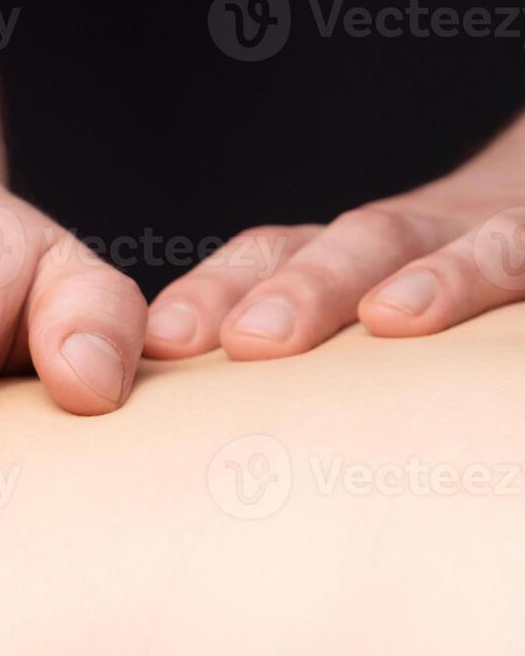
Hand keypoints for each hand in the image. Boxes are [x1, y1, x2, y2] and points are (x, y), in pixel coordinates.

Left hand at [145, 116, 524, 360]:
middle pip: (355, 244)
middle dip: (303, 287)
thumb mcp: (360, 312)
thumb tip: (186, 424)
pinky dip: (504, 270)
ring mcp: (488, 231)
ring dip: (427, 276)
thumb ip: (294, 360)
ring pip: (462, 243)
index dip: (217, 289)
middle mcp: (412, 236)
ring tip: (393, 318)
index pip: (271, 255)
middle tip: (253, 339)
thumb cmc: (434, 287)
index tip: (165, 340)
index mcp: (345, 255)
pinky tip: (478, 297)